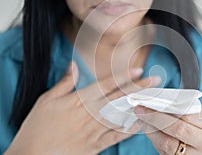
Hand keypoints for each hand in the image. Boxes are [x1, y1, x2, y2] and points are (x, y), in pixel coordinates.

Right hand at [5, 62, 160, 154]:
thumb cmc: (37, 127)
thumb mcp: (46, 100)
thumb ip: (64, 83)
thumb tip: (74, 65)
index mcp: (80, 100)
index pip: (107, 85)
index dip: (124, 76)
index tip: (139, 70)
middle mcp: (91, 113)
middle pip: (120, 98)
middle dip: (139, 88)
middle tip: (156, 80)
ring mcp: (95, 130)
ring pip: (122, 115)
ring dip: (140, 105)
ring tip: (154, 99)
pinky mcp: (96, 145)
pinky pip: (117, 136)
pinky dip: (130, 129)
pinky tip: (142, 123)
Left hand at [134, 107, 201, 154]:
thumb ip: (187, 111)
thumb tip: (159, 102)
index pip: (189, 115)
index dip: (167, 108)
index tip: (151, 101)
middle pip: (178, 129)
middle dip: (156, 118)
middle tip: (140, 110)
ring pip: (168, 144)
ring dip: (151, 131)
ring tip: (142, 120)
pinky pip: (165, 153)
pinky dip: (154, 141)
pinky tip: (148, 131)